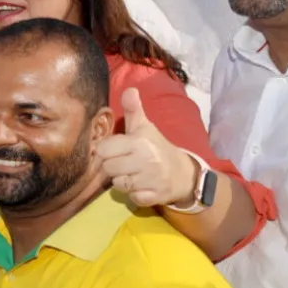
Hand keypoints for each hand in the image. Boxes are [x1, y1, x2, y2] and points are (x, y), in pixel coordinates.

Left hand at [96, 88, 201, 208]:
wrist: (184, 173)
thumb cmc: (158, 148)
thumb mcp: (145, 127)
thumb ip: (133, 110)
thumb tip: (129, 89)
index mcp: (138, 142)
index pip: (103, 150)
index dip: (104, 151)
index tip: (112, 151)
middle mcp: (145, 160)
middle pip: (107, 168)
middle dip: (112, 167)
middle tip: (123, 163)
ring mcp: (150, 180)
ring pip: (118, 185)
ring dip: (122, 182)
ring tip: (132, 174)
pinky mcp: (154, 197)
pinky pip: (132, 198)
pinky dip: (134, 195)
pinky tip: (141, 187)